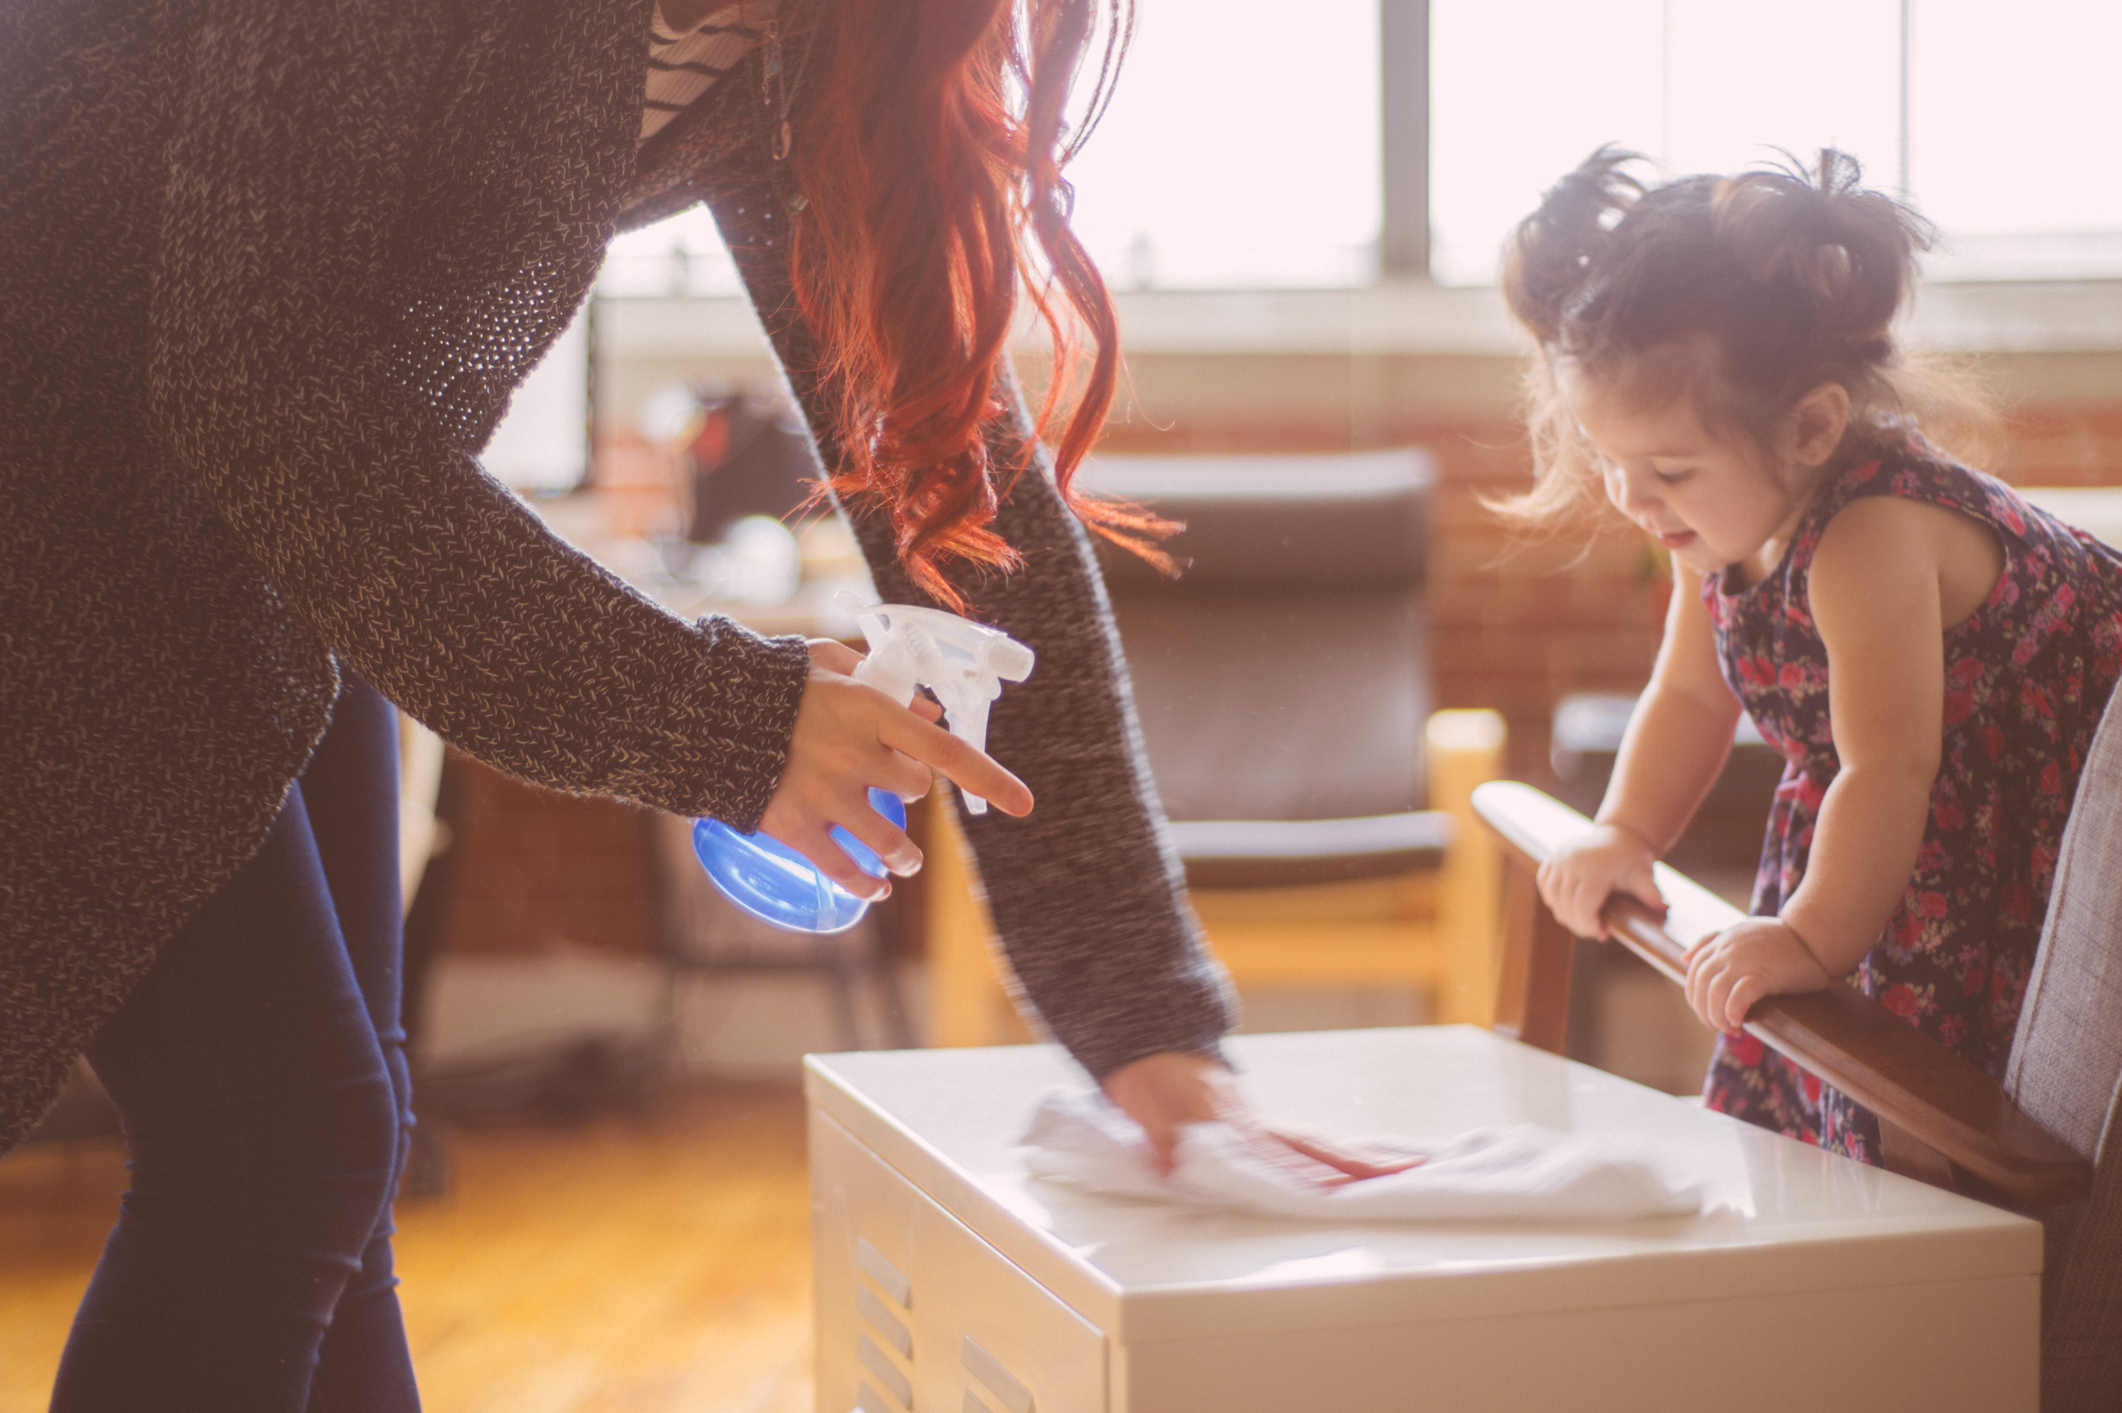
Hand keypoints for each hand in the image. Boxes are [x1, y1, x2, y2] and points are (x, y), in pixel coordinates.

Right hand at [755, 639, 1033, 899]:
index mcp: (871, 712)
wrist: (700, 714)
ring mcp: (826, 797)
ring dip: (902, 855)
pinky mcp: (795, 827)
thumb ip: (882, 685)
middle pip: (913, 790)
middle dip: (909, 788)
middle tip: (894, 785)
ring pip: (888, 842)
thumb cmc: (771, 683)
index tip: (1023, 804)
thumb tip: (930, 711)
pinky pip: (842, 870)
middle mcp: (856, 757)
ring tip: (903, 861)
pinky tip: (875, 889)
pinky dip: (864, 885)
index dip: (989, 779)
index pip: (946, 751)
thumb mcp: (829, 665)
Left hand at [1099, 1052, 1420, 1184]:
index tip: (1341, 1193)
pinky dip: (1334, 1154)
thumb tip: (1174, 1167)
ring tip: (1402, 1170)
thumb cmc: (1146, 1073)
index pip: (1273, 1156)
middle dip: (1356, 1166)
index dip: (1306, 1177)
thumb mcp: (1140, 1101)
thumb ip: (1159, 1135)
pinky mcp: (1256, 1123)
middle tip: (1405, 1174)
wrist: (1150, 1037)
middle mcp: (1251, 1122)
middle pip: (1311, 1148)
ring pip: (1314, 1144)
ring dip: (1355, 1161)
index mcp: (1226, 1121)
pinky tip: (1355, 1167)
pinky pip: (1302, 1140)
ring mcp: (1258, 1121)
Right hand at [1536, 822, 1665, 939]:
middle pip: (1566, 907)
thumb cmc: (1632, 860)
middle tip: (1596, 930)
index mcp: (1593, 868)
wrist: (1619, 838)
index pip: (1581, 907)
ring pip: (1554, 900)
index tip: (1603, 934)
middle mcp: (1571, 862)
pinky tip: (1571, 905)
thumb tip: (1662, 906)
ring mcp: (1558, 860)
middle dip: (1580, 925)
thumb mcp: (1644, 875)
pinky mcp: (1551, 860)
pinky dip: (1555, 901)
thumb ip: (1650, 892)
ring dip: (1567, 915)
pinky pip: (1546, 888)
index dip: (1589, 926)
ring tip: (1585, 918)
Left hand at [1684, 917, 1834, 1033]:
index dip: (1695, 995)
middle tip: (1718, 1027)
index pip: (1694, 971)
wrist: (1817, 935)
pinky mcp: (1765, 974)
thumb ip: (1713, 941)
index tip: (1708, 1012)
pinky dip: (1733, 1011)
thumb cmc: (1783, 937)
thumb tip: (1683, 957)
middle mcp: (1728, 949)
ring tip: (1730, 1030)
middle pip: (1699, 984)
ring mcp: (1745, 961)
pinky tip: (1739, 1022)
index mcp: (1722, 941)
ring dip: (1717, 1016)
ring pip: (1714, 992)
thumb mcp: (1742, 931)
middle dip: (1703, 1010)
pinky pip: (1739, 995)